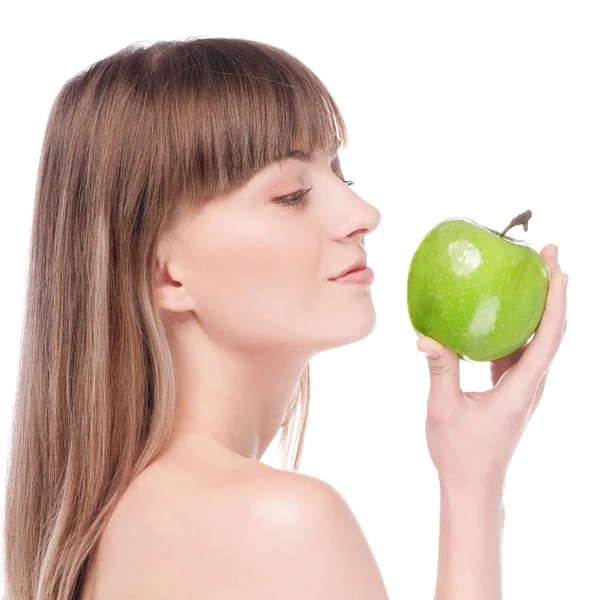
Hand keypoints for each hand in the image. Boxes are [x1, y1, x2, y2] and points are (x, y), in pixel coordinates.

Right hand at [417, 244, 567, 492]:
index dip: (556, 300)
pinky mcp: (512, 388)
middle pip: (552, 330)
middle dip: (555, 291)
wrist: (474, 483)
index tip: (557, 267)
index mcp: (521, 388)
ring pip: (541, 339)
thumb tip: (425, 337)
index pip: (548, 336)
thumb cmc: (461, 452)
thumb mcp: (444, 409)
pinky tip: (502, 312)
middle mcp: (531, 384)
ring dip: (540, 305)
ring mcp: (524, 387)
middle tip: (547, 255)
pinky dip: (520, 325)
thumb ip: (439, 370)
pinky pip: (522, 350)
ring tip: (531, 274)